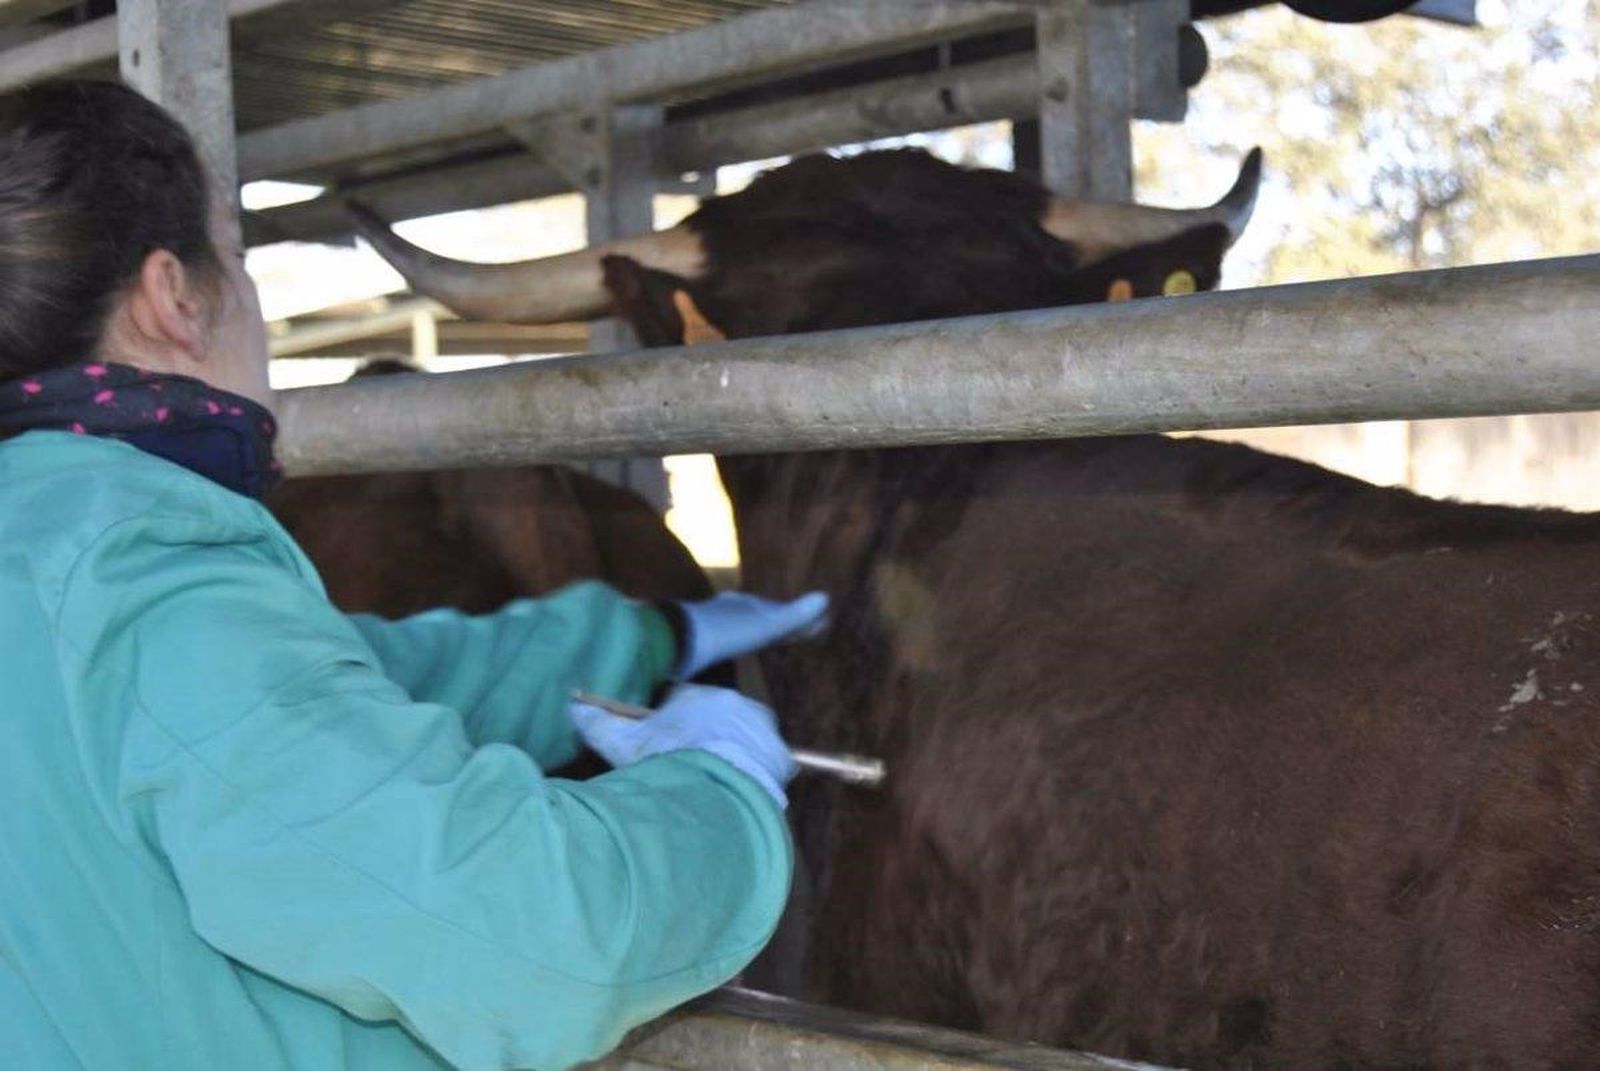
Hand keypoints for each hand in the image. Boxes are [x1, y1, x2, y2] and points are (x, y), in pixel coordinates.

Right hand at [568, 684, 796, 807]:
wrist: (715, 789)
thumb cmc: (669, 761)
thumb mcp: (624, 745)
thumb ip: (599, 724)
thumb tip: (574, 709)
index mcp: (700, 695)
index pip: (683, 701)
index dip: (671, 724)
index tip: (664, 745)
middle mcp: (736, 704)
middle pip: (716, 719)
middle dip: (702, 738)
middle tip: (688, 766)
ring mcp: (762, 730)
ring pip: (743, 740)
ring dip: (730, 756)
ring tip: (712, 783)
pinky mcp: (779, 757)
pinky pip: (767, 765)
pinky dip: (753, 777)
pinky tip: (736, 794)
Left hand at [676, 591, 828, 679]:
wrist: (682, 641)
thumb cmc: (729, 631)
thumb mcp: (767, 624)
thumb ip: (795, 615)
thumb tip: (825, 597)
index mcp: (749, 603)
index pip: (780, 610)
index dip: (799, 620)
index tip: (817, 626)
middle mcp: (731, 608)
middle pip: (760, 616)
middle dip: (779, 623)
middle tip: (798, 632)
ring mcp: (712, 623)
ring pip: (742, 626)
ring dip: (758, 633)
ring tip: (771, 641)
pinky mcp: (699, 641)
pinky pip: (726, 639)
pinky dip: (739, 643)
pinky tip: (736, 650)